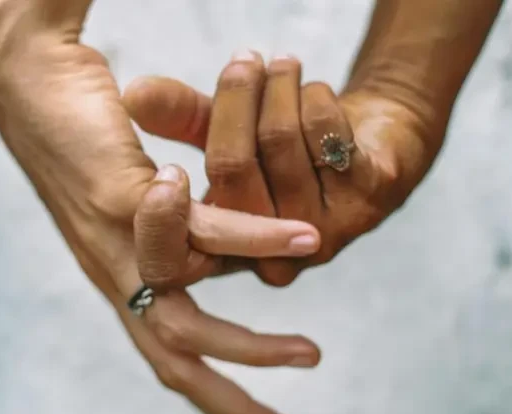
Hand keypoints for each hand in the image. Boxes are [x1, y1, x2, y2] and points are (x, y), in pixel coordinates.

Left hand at [0, 3, 320, 413]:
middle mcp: (117, 273)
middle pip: (178, 366)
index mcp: (123, 277)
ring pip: (189, 318)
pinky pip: (203, 231)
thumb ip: (174, 226)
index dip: (214, 401)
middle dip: (235, 412)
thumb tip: (213, 240)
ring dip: (253, 345)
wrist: (26, 82)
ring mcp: (115, 242)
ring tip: (310, 356)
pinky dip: (257, 241)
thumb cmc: (81, 132)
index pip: (169, 358)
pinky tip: (303, 242)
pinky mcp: (122, 196)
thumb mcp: (137, 194)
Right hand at [123, 51, 444, 285]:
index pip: (185, 229)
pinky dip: (318, 97)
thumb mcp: (223, 134)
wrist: (378, 144)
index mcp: (230, 252)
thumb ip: (179, 118)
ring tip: (284, 64)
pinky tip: (317, 92)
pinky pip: (327, 131)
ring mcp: (325, 232)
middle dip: (236, 99)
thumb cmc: (289, 148)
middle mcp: (273, 256)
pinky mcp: (371, 200)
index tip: (145, 113)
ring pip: (280, 141)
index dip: (166, 188)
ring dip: (282, 87)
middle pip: (232, 167)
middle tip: (243, 60)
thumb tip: (133, 94)